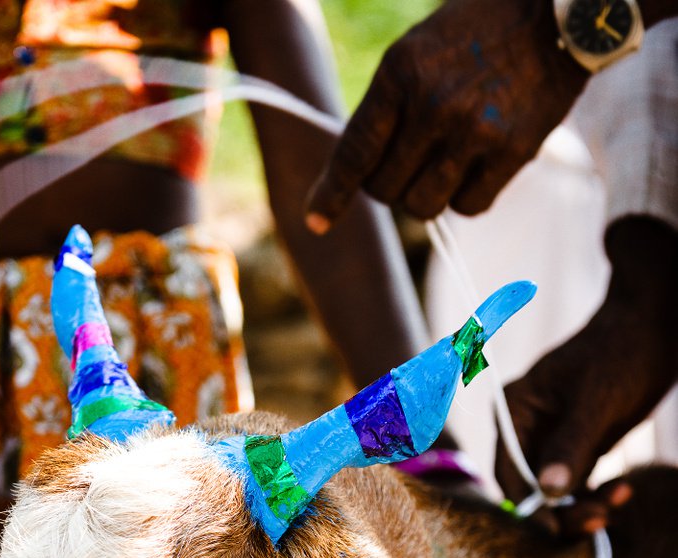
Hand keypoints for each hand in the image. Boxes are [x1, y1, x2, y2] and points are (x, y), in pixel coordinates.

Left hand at [306, 0, 587, 227]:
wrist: (559, 14)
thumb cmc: (478, 32)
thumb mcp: (418, 51)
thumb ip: (388, 107)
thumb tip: (361, 173)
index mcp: (400, 72)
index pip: (353, 152)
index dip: (332, 193)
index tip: (316, 221)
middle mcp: (433, 105)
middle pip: (385, 190)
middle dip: (389, 186)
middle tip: (409, 164)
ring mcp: (474, 131)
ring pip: (422, 207)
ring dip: (425, 196)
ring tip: (442, 164)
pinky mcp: (512, 152)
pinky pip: (468, 209)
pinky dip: (465, 199)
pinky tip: (475, 168)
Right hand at [495, 218, 677, 533]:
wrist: (655, 326)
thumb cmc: (622, 351)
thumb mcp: (597, 401)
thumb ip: (571, 447)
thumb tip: (547, 493)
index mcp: (515, 411)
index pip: (509, 471)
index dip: (529, 505)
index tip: (553, 530)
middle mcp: (526, 429)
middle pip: (530, 488)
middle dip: (562, 509)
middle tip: (599, 520)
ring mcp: (551, 440)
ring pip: (556, 492)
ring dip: (583, 505)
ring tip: (619, 500)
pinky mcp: (578, 447)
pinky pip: (578, 483)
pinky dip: (597, 493)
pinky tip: (623, 490)